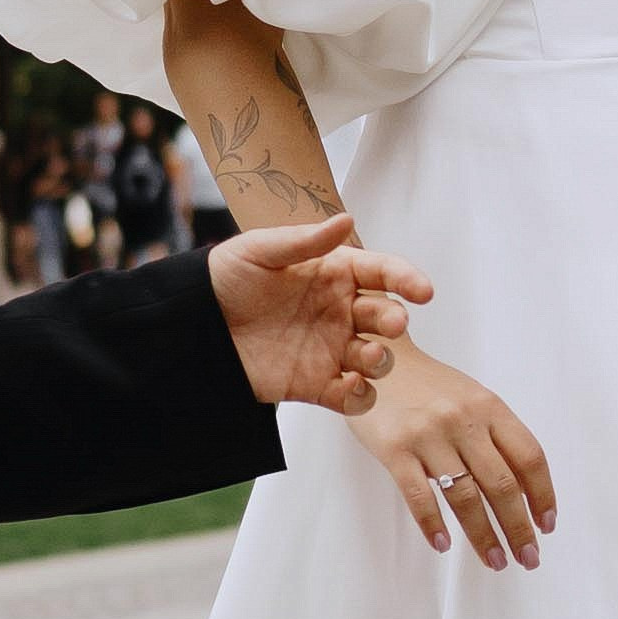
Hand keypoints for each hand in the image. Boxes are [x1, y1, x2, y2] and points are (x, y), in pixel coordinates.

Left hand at [207, 210, 432, 418]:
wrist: (194, 325)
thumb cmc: (226, 277)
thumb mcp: (260, 250)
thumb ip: (304, 241)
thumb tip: (347, 220)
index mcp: (335, 274)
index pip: (383, 273)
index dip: (407, 280)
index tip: (423, 291)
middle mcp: (340, 312)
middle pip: (386, 318)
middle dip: (395, 322)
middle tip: (392, 324)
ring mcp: (331, 350)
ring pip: (376, 360)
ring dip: (382, 360)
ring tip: (368, 355)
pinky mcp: (316, 385)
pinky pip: (353, 398)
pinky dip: (360, 397)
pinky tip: (348, 386)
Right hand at [342, 336, 554, 570]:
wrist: (374, 357)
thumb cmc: (426, 384)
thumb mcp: (470, 397)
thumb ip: (496, 435)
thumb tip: (524, 489)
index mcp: (488, 407)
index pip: (529, 457)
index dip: (543, 495)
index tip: (546, 525)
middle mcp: (463, 420)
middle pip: (502, 484)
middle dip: (519, 528)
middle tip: (527, 557)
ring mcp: (428, 435)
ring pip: (465, 497)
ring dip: (483, 536)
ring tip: (495, 560)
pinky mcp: (394, 449)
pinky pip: (419, 496)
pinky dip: (433, 525)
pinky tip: (444, 544)